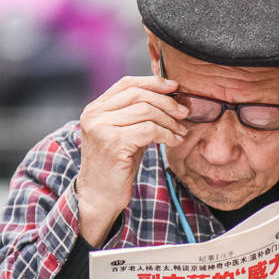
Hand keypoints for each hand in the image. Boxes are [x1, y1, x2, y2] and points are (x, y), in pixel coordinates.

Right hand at [75, 76, 189, 245]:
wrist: (99, 196)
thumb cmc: (116, 165)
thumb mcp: (126, 133)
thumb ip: (139, 115)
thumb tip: (171, 98)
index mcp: (95, 108)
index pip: (127, 83)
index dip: (153, 82)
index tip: (175, 87)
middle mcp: (94, 114)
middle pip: (139, 95)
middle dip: (167, 102)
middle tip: (184, 113)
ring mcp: (101, 128)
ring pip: (146, 111)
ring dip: (170, 121)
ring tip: (181, 131)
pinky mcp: (113, 142)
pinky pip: (149, 130)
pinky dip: (167, 134)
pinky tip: (174, 141)